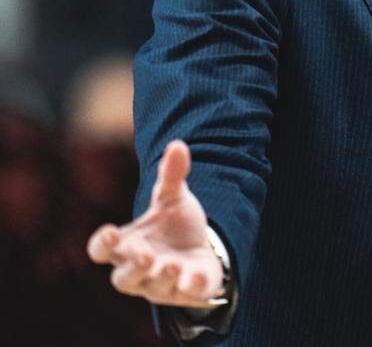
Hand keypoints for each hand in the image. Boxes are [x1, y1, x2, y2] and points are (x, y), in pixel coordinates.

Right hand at [87, 140, 224, 308]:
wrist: (202, 248)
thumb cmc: (175, 226)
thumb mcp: (174, 198)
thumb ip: (172, 176)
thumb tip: (177, 144)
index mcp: (128, 244)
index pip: (102, 249)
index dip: (103, 243)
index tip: (111, 231)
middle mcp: (139, 268)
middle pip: (123, 278)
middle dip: (133, 267)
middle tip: (146, 254)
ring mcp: (161, 284)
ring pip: (152, 288)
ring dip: (162, 277)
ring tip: (172, 264)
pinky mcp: (186, 291)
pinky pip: (185, 294)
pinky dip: (191, 286)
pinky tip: (197, 276)